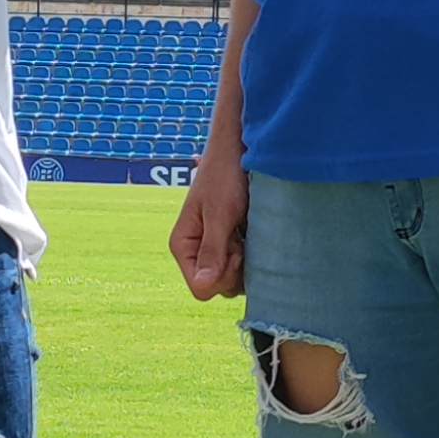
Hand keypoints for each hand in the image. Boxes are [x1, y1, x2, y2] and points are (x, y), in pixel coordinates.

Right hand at [168, 142, 248, 299]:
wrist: (240, 149)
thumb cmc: (225, 175)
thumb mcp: (219, 213)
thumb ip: (212, 250)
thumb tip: (203, 287)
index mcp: (183, 246)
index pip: (201, 288)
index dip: (222, 276)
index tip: (234, 248)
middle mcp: (197, 251)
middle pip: (220, 286)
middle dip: (236, 267)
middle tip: (241, 235)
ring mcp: (216, 248)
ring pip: (236, 277)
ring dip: (248, 259)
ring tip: (248, 229)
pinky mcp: (234, 243)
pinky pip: (247, 264)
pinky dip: (255, 251)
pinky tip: (254, 229)